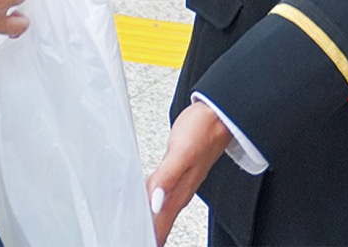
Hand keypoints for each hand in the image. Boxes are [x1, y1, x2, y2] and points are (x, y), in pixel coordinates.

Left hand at [146, 102, 232, 245]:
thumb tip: (154, 203)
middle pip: (160, 222)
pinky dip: (148, 203)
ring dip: (148, 222)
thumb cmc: (203, 131)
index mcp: (180, 191)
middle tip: (129, 238)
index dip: (149, 237)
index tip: (135, 242)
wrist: (218, 114)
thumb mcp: (182, 152)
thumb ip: (167, 177)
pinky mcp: (175, 171)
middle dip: (146, 234)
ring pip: (159, 210)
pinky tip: (142, 203)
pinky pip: (159, 194)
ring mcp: (179, 182)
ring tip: (134, 229)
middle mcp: (180, 191)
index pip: (161, 224)